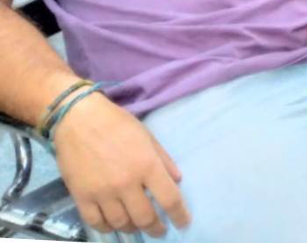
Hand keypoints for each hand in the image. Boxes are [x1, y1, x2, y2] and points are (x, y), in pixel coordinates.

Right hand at [53, 95, 189, 236]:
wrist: (78, 119)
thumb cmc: (117, 124)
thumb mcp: (148, 137)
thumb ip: (164, 160)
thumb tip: (177, 181)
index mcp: (146, 166)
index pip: (169, 199)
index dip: (179, 215)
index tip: (183, 224)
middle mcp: (126, 183)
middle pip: (145, 218)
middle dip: (156, 228)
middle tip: (160, 230)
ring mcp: (102, 192)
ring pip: (121, 223)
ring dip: (132, 229)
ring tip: (138, 227)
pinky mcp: (81, 196)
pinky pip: (96, 222)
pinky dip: (107, 228)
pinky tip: (114, 225)